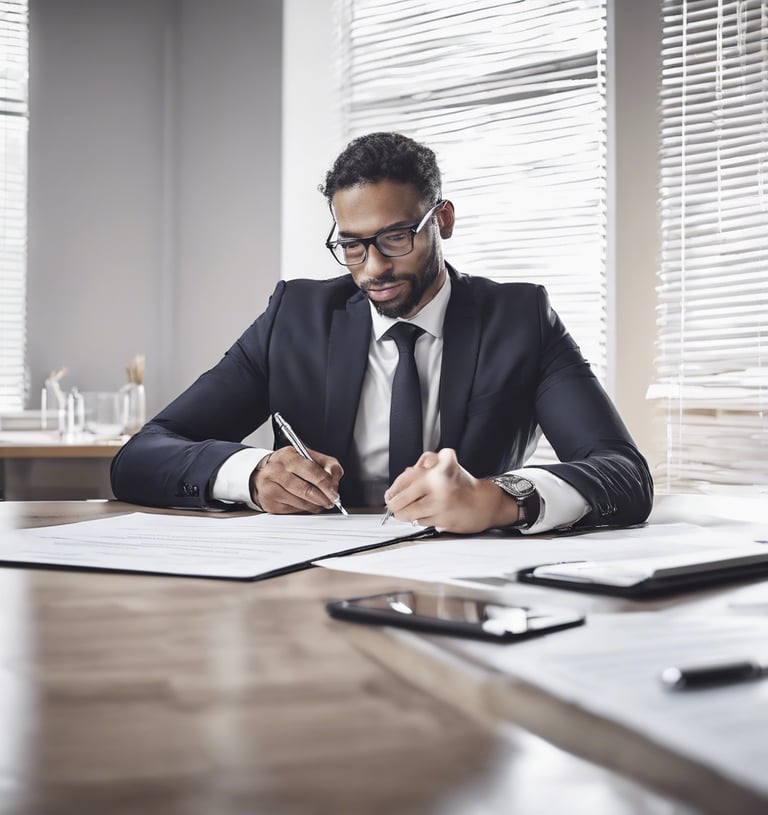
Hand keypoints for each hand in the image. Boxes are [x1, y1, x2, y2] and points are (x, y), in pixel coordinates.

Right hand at [250, 446, 343, 513]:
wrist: (265, 473)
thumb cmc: (290, 465)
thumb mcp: (310, 458)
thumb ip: (328, 465)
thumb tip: (334, 481)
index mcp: (288, 456)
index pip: (312, 471)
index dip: (326, 485)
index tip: (335, 494)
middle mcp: (276, 470)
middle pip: (306, 489)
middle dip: (323, 498)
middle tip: (331, 501)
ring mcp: (270, 487)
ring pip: (301, 502)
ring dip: (315, 505)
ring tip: (320, 502)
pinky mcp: (269, 503)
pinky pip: (293, 511)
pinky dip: (304, 510)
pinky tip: (306, 504)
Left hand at [383, 448, 519, 533]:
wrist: (482, 503)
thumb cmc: (461, 483)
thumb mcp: (445, 462)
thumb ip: (425, 462)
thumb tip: (404, 475)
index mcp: (436, 471)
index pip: (402, 481)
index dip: (393, 490)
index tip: (390, 495)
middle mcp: (437, 488)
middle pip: (399, 502)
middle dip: (394, 506)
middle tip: (393, 506)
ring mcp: (440, 506)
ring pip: (408, 514)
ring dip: (404, 514)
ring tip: (410, 510)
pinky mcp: (442, 521)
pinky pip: (421, 522)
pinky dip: (420, 519)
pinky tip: (429, 514)